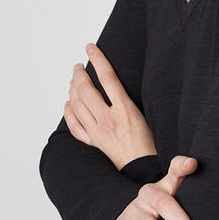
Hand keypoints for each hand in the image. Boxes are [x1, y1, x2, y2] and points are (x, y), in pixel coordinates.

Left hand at [64, 42, 156, 169]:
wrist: (143, 171)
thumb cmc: (149, 146)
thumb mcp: (147, 117)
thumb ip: (131, 102)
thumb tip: (120, 85)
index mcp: (126, 110)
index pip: (108, 77)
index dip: (98, 59)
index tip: (91, 48)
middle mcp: (108, 120)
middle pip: (86, 89)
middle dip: (80, 74)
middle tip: (79, 66)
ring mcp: (98, 132)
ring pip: (77, 105)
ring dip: (72, 89)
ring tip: (73, 79)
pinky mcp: (93, 143)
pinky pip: (74, 125)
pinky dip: (69, 112)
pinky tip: (68, 104)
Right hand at [110, 155, 206, 219]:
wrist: (122, 216)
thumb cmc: (157, 204)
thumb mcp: (168, 188)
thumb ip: (181, 174)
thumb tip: (195, 162)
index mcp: (158, 187)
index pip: (172, 174)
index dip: (182, 167)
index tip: (194, 165)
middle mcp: (144, 200)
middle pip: (165, 208)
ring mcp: (134, 219)